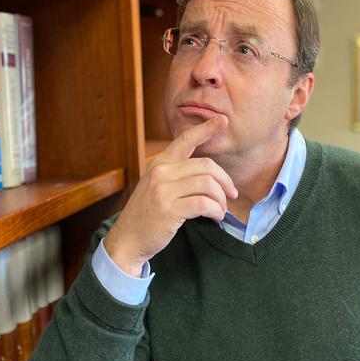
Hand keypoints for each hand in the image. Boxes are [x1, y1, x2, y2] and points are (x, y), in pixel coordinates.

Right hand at [104, 114, 236, 275]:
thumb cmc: (147, 215)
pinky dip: (216, 211)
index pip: (185, 140)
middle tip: (232, 194)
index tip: (223, 120)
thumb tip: (208, 172)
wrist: (128, 240)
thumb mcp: (156, 187)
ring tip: (221, 210)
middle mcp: (161, 172)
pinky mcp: (169, 209)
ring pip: (208, 184)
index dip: (206, 129)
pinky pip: (204, 204)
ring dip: (221, 199)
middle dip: (225, 180)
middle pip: (206, 166)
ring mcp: (163, 190)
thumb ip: (176, 175)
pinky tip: (215, 217)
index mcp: (159, 163)